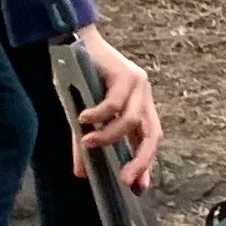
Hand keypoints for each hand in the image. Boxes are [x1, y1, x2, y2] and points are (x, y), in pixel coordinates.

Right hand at [70, 26, 160, 189]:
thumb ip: (88, 141)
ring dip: (109, 137)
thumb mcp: (83, 115)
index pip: (149, 140)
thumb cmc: (79, 76)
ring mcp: (137, 84)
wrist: (73, 39)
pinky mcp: (125, 73)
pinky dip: (98, 116)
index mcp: (138, 106)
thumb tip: (80, 173)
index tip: (139, 186)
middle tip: (124, 179)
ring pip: (132, 120)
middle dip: (140, 160)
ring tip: (88, 142)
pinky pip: (114, 103)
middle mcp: (142, 96)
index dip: (146, 163)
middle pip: (152, 134)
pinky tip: (83, 119)